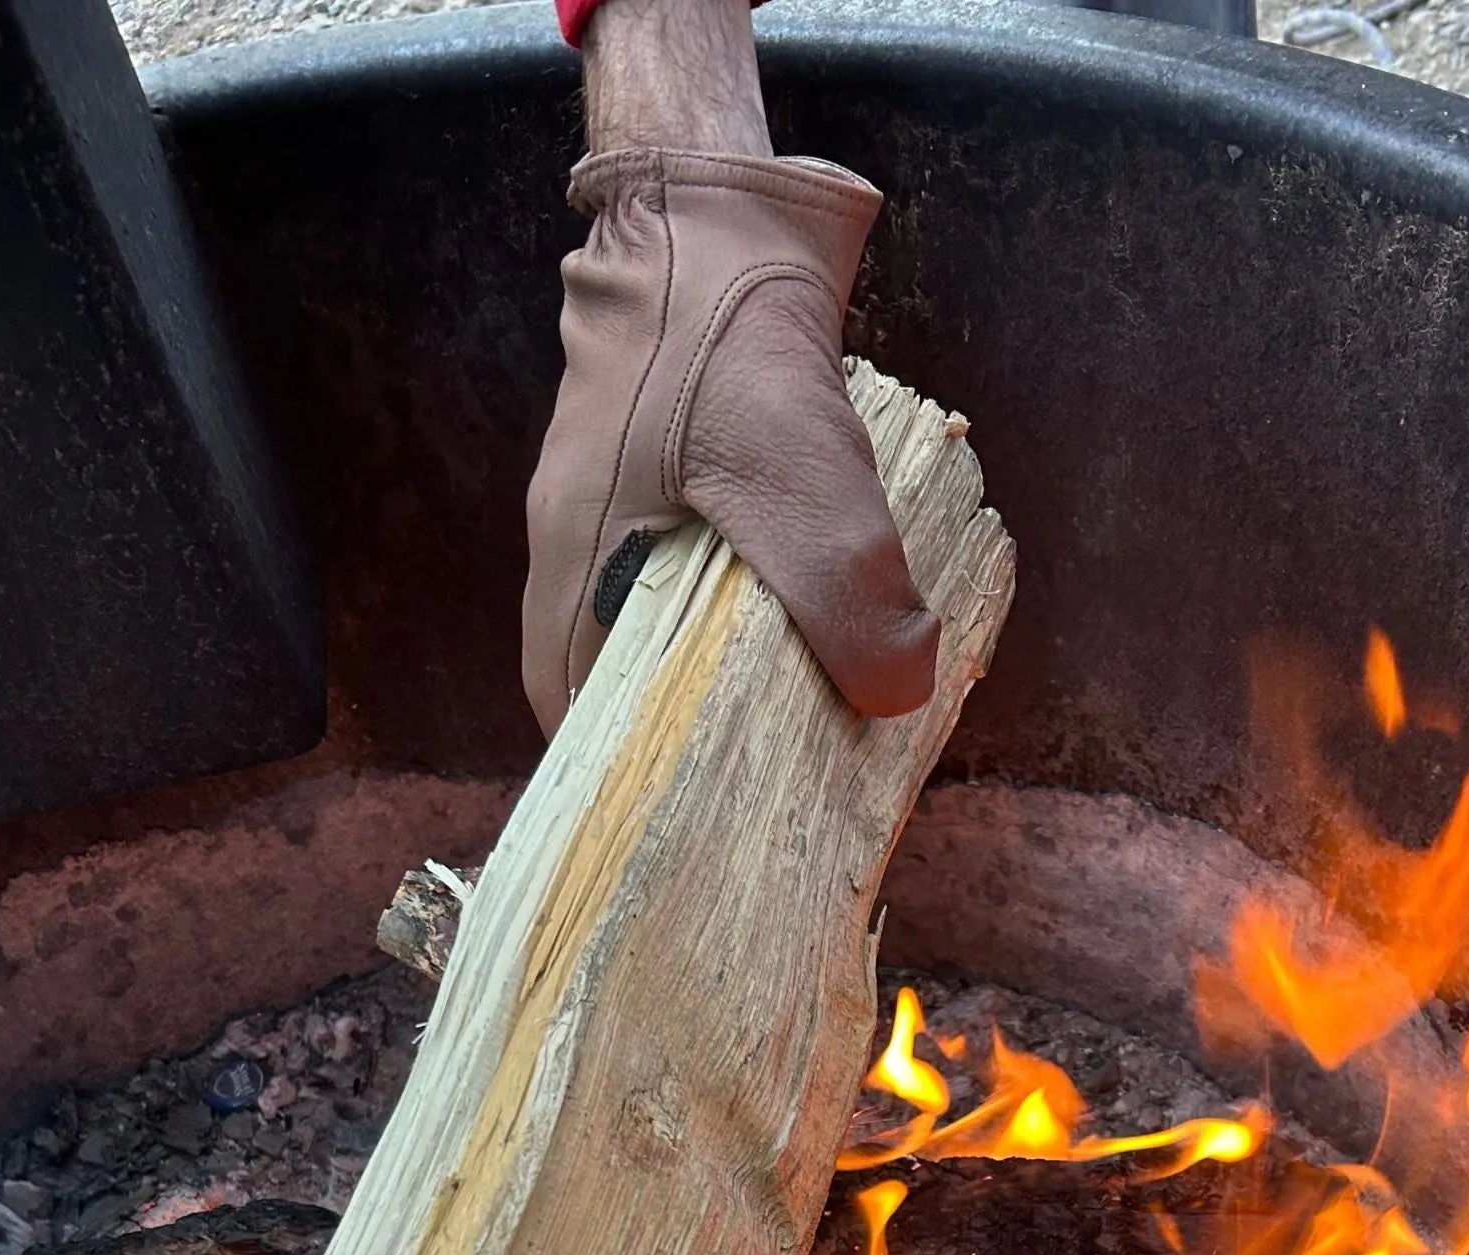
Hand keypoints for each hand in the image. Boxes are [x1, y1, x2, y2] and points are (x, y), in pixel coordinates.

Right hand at [520, 0, 937, 736]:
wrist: (723, 222)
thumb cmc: (725, 355)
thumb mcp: (799, 488)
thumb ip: (847, 599)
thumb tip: (898, 697)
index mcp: (571, 579)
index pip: (575, 717)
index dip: (627, 777)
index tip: (696, 818)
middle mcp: (583, 556)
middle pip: (629, 682)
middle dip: (700, 733)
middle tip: (776, 778)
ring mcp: (627, 517)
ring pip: (676, 628)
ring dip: (743, 668)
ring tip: (817, 712)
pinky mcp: (680, 483)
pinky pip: (716, 575)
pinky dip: (769, 608)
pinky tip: (832, 619)